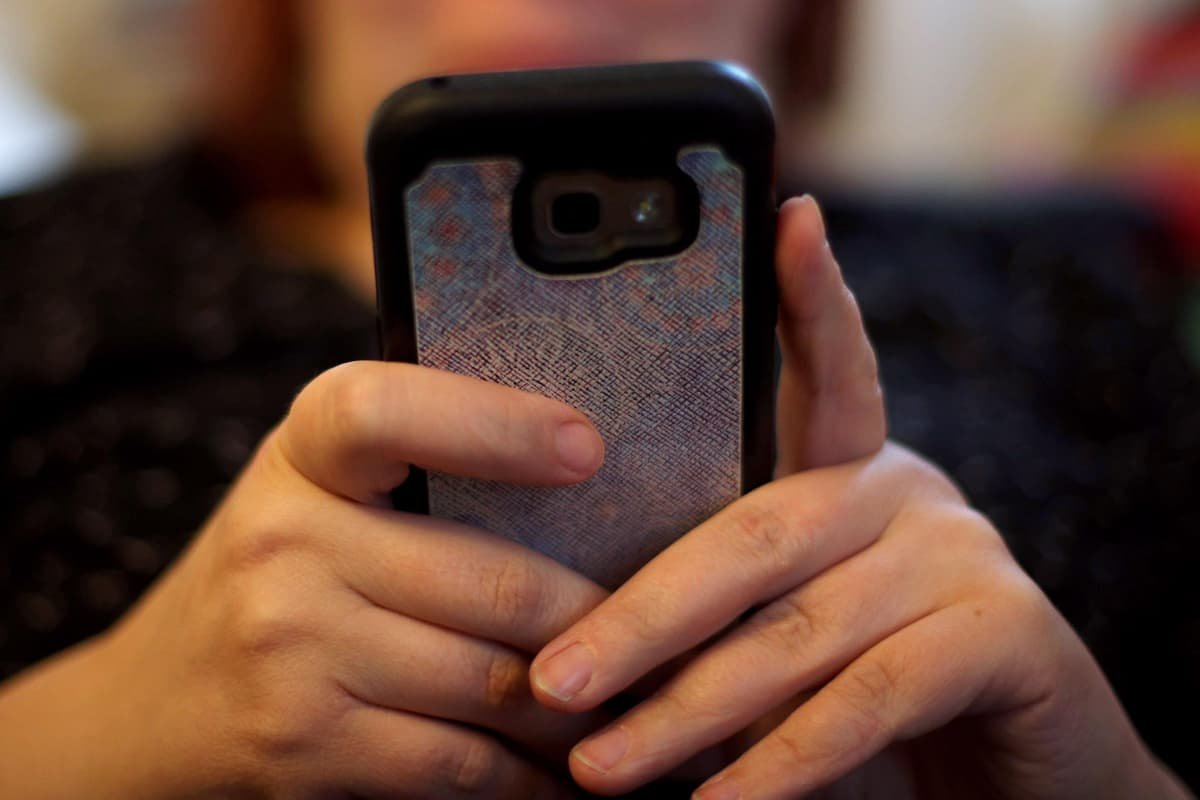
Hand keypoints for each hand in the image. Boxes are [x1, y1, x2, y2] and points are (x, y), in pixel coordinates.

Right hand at [0, 362, 611, 798]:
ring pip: (494, 681)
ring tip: (649, 704)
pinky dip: (533, 777)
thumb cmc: (275, 574)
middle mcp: (284, 541)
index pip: (384, 411)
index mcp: (299, 452)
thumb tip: (585, 468)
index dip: (492, 425)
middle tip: (676, 631)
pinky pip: (460, 764)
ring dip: (585, 706)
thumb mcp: (318, 492)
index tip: (587, 448)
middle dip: (600, 619)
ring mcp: (290, 650)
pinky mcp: (305, 746)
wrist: (147, 710)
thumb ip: (416, 471)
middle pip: (492, 581)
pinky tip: (575, 772)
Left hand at [527, 200, 1189, 798]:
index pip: (825, 369)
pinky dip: (786, 761)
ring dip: (690, 710)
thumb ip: (728, 599)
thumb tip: (578, 634)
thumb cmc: (875, 688)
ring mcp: (960, 554)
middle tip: (550, 683)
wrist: (1016, 767)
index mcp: (851, 467)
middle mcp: (905, 491)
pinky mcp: (1006, 633)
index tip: (786, 217)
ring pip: (799, 629)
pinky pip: (870, 696)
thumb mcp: (796, 621)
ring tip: (602, 766)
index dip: (806, 298)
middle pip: (753, 534)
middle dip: (641, 618)